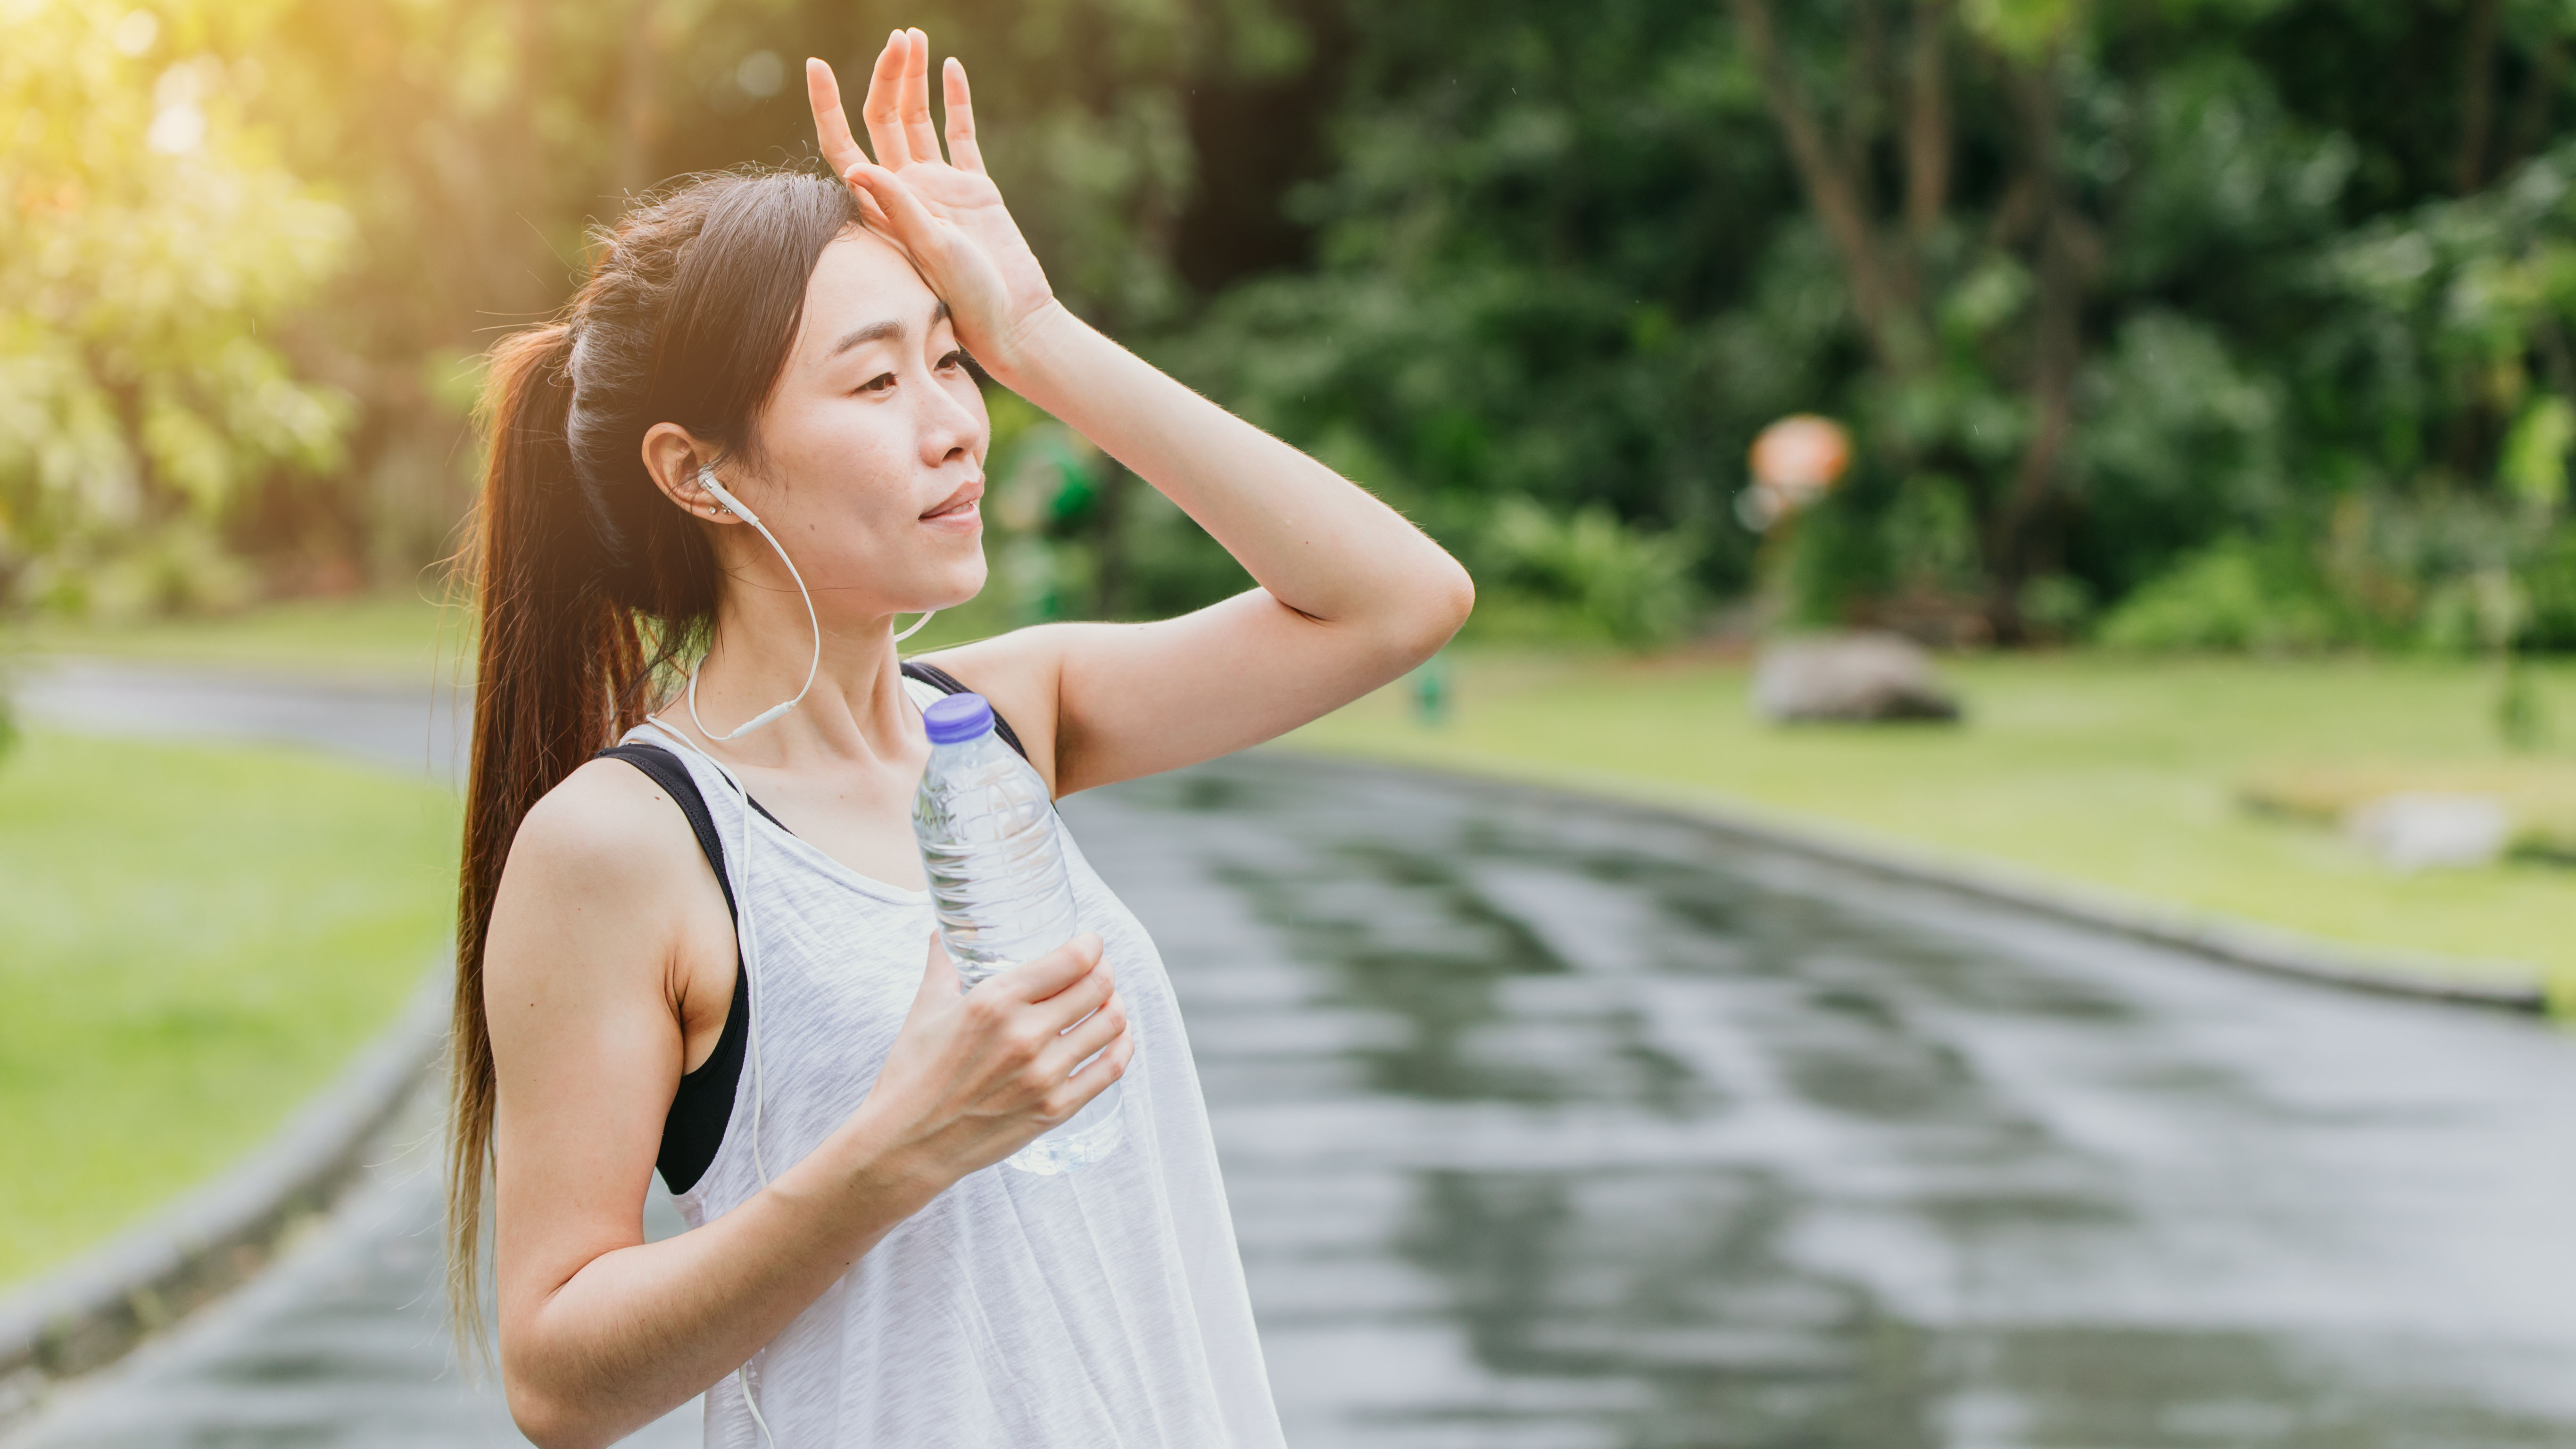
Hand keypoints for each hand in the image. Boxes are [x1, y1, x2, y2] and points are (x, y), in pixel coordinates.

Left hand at [807, 31, 1061, 378]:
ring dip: (914, 79)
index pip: (843, 146)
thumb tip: (854, 166)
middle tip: (899, 39)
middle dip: (887, 77)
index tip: (816, 64)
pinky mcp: (974, 187)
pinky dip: (956, 100)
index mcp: (883, 206)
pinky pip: (960, 134)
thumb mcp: (931, 251)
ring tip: (914, 37)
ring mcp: (939, 187)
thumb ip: (898, 207)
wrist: (1016, 318)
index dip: (826, 106)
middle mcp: (905, 191)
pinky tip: (950, 68)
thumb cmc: (970, 298)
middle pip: (883, 121)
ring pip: (918, 119)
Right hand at [857, 931, 1131, 1182]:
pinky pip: (1111, 1070)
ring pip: (1111, 1024)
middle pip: (1098, 987)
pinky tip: (1117, 1038)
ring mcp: (1044, 1075)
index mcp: (994, 1001)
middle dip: (1104, 971)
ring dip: (1115, 1004)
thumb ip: (943, 964)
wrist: (905, 1145)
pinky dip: (1122, 1047)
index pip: (1073, 959)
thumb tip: (946, 931)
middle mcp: (1025, 1035)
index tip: (1089, 943)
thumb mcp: (925, 1008)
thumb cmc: (911, 1074)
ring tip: (1106, 1001)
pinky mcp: (1055, 1110)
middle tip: (1098, 970)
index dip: (1091, 944)